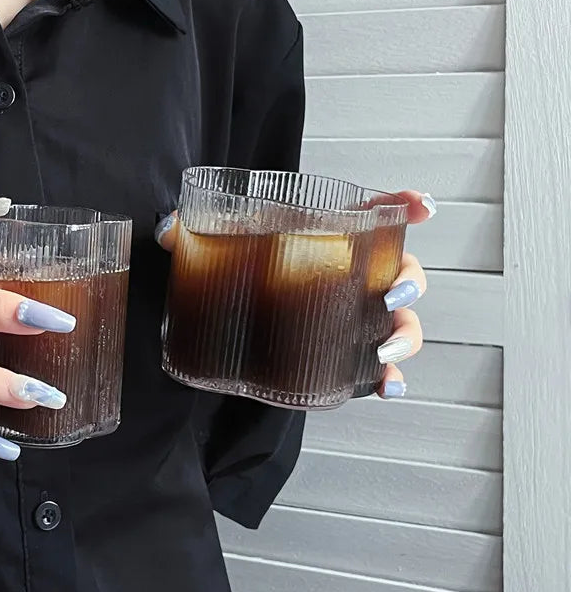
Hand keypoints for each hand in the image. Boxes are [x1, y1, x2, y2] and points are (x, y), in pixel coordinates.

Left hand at [154, 191, 435, 399]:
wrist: (222, 317)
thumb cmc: (230, 273)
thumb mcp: (212, 247)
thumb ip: (189, 232)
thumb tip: (170, 228)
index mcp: (323, 237)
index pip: (371, 214)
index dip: (402, 205)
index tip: (421, 205)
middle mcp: (345, 276)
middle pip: (400, 271)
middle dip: (409, 280)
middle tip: (393, 292)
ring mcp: (346, 318)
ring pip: (398, 322)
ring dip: (405, 335)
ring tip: (384, 350)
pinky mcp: (336, 355)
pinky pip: (374, 368)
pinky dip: (388, 378)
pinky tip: (386, 387)